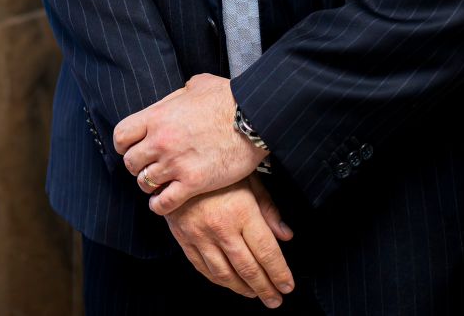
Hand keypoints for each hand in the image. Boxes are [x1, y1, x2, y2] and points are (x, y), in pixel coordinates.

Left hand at [116, 74, 264, 216]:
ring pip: (145, 183)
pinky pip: (164, 202)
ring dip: (150, 185)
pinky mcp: (194, 183)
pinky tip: (163, 203)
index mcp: (157, 116)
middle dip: (137, 166)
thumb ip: (179, 95)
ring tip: (158, 184)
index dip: (124, 144)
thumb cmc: (228, 98)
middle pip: (130, 162)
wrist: (254, 117)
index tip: (132, 148)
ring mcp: (176, 163)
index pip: (121, 136)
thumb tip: (177, 97)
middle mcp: (160, 141)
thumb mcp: (197, 85)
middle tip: (149, 167)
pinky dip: (160, 205)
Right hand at [165, 179, 295, 306]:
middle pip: (248, 269)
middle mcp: (221, 228)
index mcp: (241, 212)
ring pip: (224, 274)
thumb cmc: (217, 169)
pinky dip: (218, 280)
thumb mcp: (249, 179)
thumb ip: (268, 209)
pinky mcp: (183, 239)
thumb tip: (285, 236)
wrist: (175, 163)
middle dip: (265, 288)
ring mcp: (200, 236)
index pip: (266, 252)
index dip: (279, 274)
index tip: (287, 286)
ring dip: (242, 289)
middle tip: (275, 300)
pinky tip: (229, 283)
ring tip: (254, 294)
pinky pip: (202, 268)